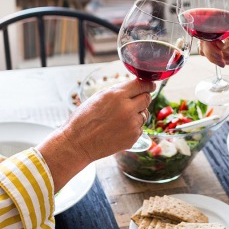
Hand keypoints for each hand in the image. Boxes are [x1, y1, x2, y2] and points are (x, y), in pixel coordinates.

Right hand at [36, 78, 153, 186]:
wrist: (78, 143)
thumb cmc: (84, 119)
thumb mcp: (99, 97)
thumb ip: (118, 91)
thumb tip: (135, 87)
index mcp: (117, 95)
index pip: (142, 85)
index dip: (148, 85)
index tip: (150, 86)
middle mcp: (127, 109)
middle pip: (147, 98)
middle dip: (143, 98)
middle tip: (134, 102)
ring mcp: (132, 124)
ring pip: (144, 114)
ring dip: (137, 114)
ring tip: (120, 119)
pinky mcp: (133, 137)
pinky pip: (140, 128)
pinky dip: (133, 127)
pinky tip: (118, 129)